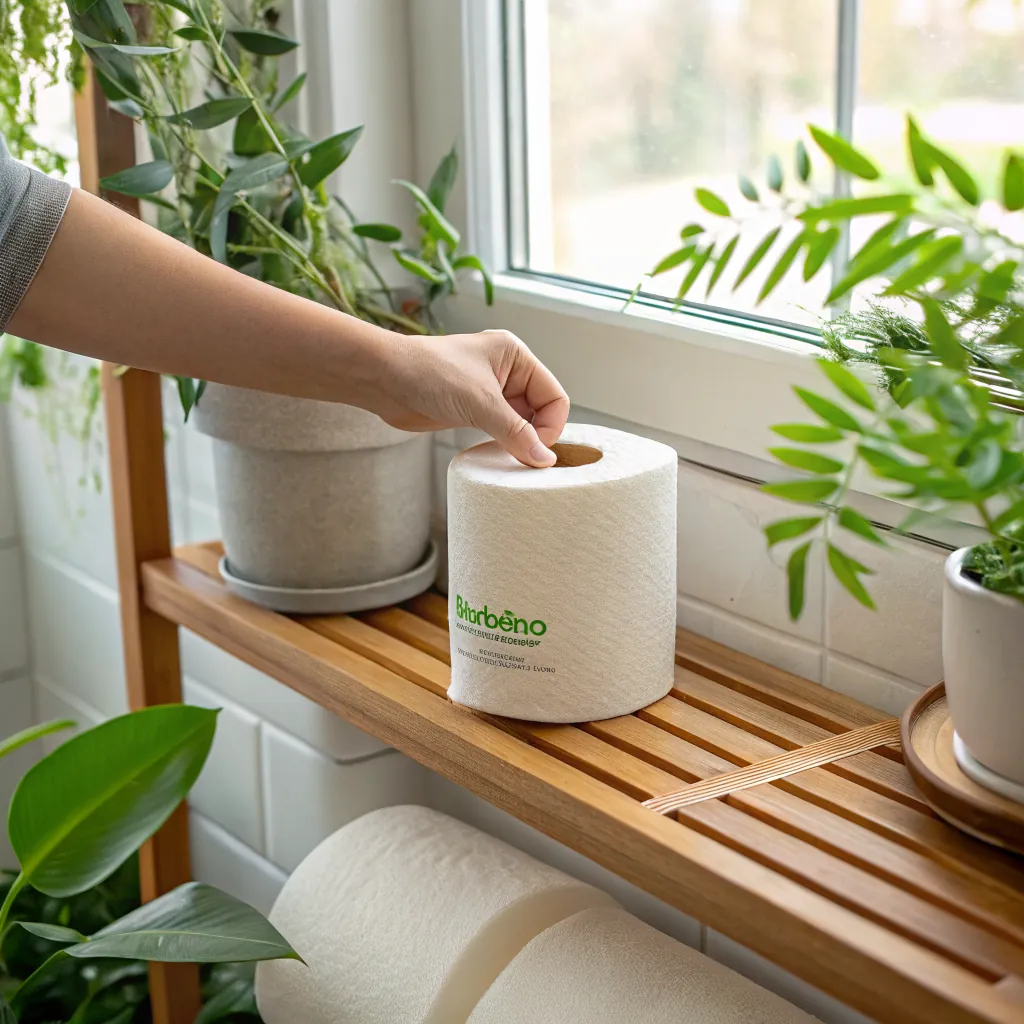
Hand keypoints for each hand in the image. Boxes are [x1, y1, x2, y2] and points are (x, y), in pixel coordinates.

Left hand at [374, 329, 569, 466]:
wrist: (383, 379)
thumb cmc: (429, 373)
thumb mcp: (480, 402)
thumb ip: (515, 433)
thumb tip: (544, 460)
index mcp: (515, 356)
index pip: (554, 396)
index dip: (550, 426)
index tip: (537, 451)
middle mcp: (507, 372)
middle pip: (541, 412)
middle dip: (536, 436)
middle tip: (525, 461)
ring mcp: (489, 392)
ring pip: (521, 424)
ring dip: (520, 443)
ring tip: (512, 460)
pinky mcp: (473, 411)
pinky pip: (501, 432)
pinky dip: (504, 445)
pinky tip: (498, 457)